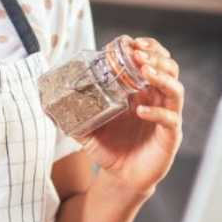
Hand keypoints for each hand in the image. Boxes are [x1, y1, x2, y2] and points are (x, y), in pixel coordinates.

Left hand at [81, 37, 183, 196]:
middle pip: (169, 68)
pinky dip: (157, 113)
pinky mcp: (170, 136)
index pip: (152, 60)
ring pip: (175, 89)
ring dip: (162, 77)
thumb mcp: (88, 128)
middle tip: (138, 54)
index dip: (146, 48)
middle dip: (155, 57)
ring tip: (144, 72)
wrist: (121, 178)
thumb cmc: (110, 149)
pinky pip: (170, 119)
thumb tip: (46, 104)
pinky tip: (139, 112)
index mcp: (141, 92)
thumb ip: (74, 113)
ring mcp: (167, 117)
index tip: (130, 42)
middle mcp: (157, 100)